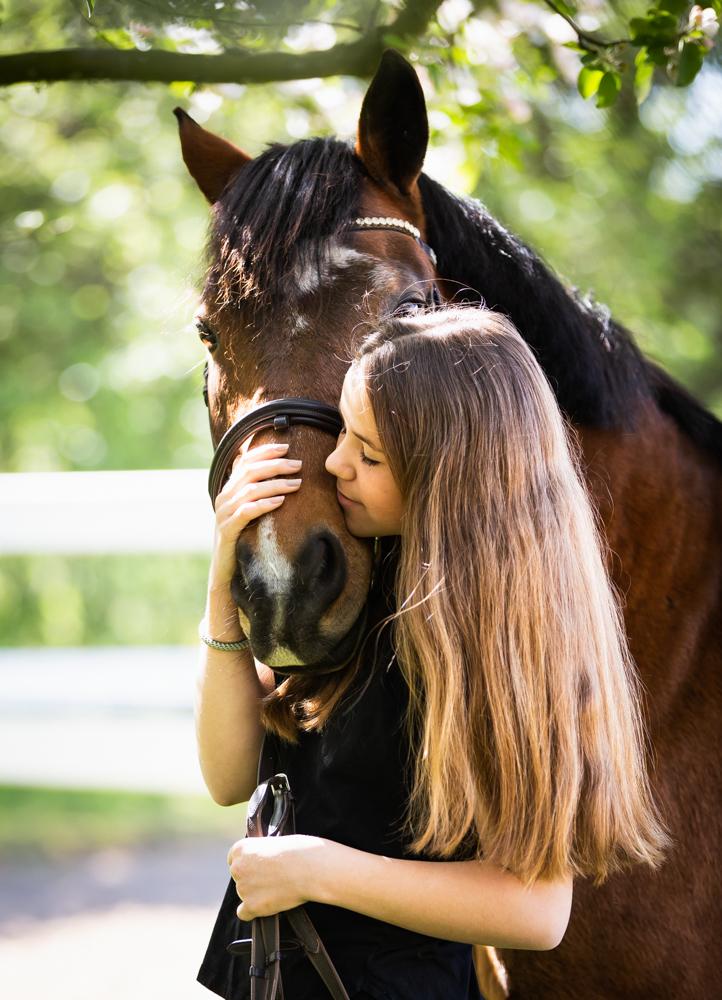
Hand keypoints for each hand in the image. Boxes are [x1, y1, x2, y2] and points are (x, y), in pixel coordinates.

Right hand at [209, 442, 302, 586]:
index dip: (265, 451)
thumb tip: (285, 478)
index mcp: (229, 489)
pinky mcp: (228, 529)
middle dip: (276, 465)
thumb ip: (260, 495)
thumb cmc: (243, 540)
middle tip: (298, 465)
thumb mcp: (251, 514)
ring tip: (297, 483)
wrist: (226, 570)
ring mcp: (224, 513)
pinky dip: (264, 504)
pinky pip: (246, 512)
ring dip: (276, 484)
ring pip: (251, 489)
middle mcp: (224, 497)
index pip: (245, 461)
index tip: (287, 447)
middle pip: (250, 471)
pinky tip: (280, 501)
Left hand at [227, 834, 325, 920]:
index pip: (234, 859)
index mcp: (241, 848)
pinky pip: (244, 913)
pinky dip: (253, 912)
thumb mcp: (275, 842)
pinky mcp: (252, 906)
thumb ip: (262, 852)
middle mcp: (237, 868)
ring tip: (278, 888)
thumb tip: (262, 862)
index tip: (258, 867)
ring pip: (244, 895)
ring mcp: (243, 888)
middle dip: (252, 879)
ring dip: (256, 894)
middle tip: (272, 878)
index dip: (248, 864)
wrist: (310, 868)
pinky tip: (265, 906)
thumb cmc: (299, 851)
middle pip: (239, 877)